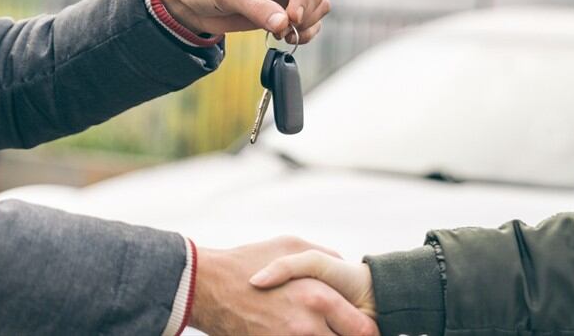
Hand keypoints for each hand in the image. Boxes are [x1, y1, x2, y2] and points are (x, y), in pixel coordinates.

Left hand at [160, 0, 329, 42]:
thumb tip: (284, 24)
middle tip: (283, 30)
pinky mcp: (285, 12)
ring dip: (306, 25)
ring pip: (317, 8)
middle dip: (303, 14)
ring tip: (281, 34)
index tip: (291, 18)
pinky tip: (284, 38)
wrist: (194, 4)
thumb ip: (256, 7)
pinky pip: (309, 23)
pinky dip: (303, 34)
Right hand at [190, 236, 377, 335]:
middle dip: (344, 335)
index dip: (367, 331)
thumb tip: (345, 263)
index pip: (363, 330)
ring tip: (311, 329)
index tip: (364, 326)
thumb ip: (325, 256)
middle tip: (337, 328)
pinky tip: (291, 330)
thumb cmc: (248, 262)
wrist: (206, 287)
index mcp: (319, 298)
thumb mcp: (291, 247)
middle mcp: (307, 327)